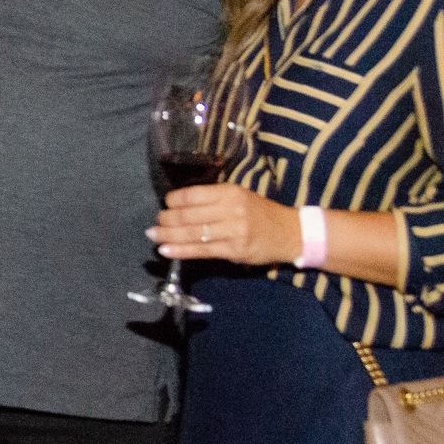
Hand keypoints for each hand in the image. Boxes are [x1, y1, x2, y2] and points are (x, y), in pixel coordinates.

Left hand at [148, 183, 301, 266]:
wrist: (289, 233)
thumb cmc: (259, 213)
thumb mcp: (238, 196)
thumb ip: (212, 199)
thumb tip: (178, 204)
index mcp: (229, 192)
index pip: (192, 195)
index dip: (173, 201)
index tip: (165, 204)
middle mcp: (231, 210)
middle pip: (188, 216)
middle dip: (166, 220)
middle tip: (155, 223)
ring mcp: (233, 231)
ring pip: (192, 234)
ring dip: (168, 236)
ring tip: (153, 236)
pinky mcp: (234, 250)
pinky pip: (201, 250)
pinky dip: (180, 251)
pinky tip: (165, 251)